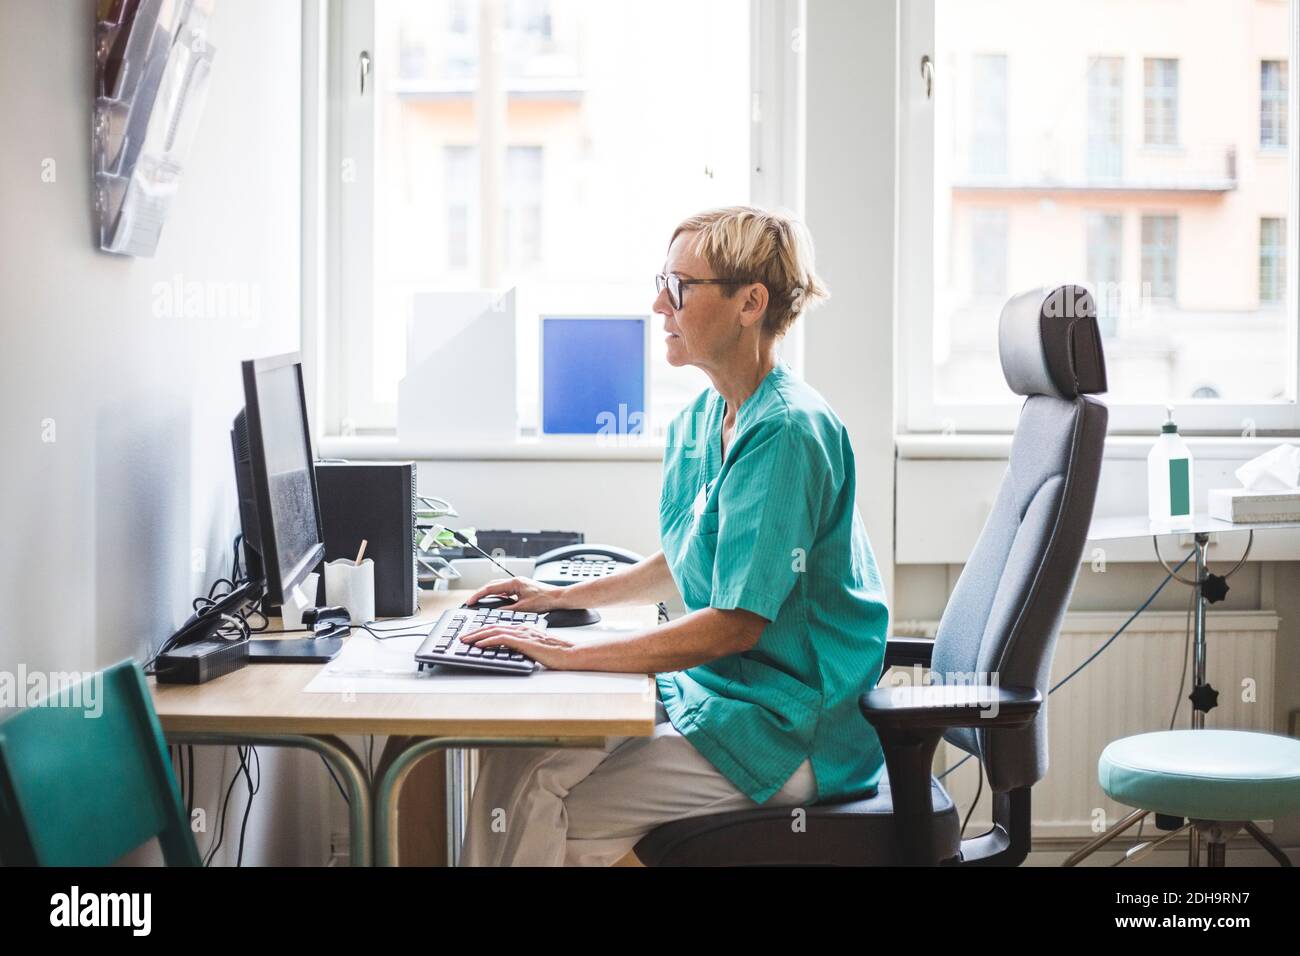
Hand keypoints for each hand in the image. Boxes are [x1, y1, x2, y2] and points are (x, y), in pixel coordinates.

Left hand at [460, 624, 582, 669]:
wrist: (570, 653)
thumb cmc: (557, 653)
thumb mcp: (536, 649)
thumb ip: (523, 647)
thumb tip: (510, 652)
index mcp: (525, 629)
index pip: (499, 627)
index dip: (484, 630)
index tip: (474, 636)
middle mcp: (522, 628)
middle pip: (493, 626)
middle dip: (476, 631)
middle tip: (463, 637)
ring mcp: (522, 633)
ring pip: (494, 630)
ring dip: (477, 635)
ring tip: (466, 640)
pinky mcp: (523, 641)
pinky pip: (501, 639)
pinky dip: (487, 640)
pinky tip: (479, 644)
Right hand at [465, 575, 565, 611]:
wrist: (559, 598)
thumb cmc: (545, 600)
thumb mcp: (523, 608)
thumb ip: (507, 610)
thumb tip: (495, 612)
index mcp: (514, 583)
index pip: (491, 588)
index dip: (479, 595)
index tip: (470, 601)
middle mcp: (515, 581)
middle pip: (492, 585)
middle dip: (481, 593)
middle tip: (472, 602)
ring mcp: (519, 584)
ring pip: (498, 587)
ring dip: (489, 594)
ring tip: (480, 602)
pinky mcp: (522, 588)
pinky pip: (505, 590)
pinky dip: (498, 596)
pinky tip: (496, 602)